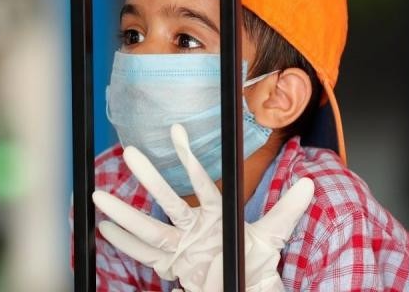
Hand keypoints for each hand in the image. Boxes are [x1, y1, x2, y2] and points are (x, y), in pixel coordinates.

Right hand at [93, 124, 314, 290]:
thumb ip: (287, 211)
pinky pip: (145, 254)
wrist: (245, 288)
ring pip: (148, 226)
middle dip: (149, 177)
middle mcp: (193, 225)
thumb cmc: (256, 263)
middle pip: (167, 199)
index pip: (200, 182)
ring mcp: (180, 244)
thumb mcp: (272, 237)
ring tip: (99, 196)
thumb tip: (310, 184)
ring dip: (124, 213)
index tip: (176, 131)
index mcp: (216, 214)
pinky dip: (125, 244)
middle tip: (130, 152)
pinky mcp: (172, 264)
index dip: (188, 158)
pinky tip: (104, 231)